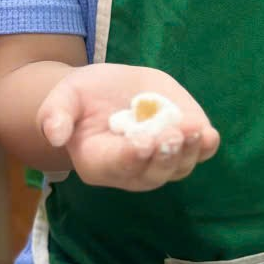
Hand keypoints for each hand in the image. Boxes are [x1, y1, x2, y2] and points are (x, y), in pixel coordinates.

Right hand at [37, 64, 219, 191]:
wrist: (108, 91)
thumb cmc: (82, 98)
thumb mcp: (62, 98)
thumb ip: (55, 114)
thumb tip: (55, 134)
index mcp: (98, 162)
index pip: (117, 166)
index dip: (131, 156)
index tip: (143, 141)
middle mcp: (132, 170)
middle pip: (152, 173)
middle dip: (164, 155)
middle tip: (171, 134)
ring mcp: (159, 160)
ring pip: (177, 166)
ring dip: (188, 151)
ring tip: (194, 129)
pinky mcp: (180, 143)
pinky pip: (197, 154)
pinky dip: (205, 147)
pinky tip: (209, 134)